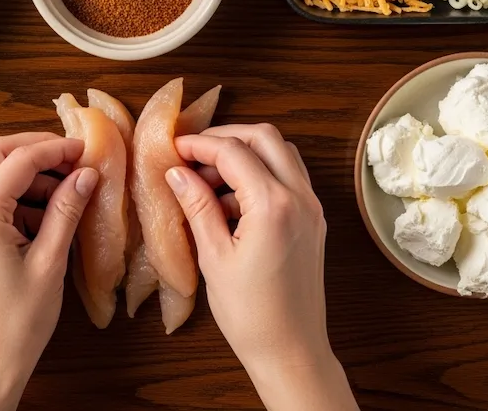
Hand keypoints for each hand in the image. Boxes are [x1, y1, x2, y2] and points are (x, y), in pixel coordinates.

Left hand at [0, 133, 98, 410]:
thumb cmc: (17, 322)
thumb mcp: (50, 262)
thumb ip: (67, 211)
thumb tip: (87, 175)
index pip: (18, 159)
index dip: (54, 149)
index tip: (85, 149)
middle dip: (34, 149)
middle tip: (72, 159)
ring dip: (26, 173)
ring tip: (67, 190)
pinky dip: (17, 196)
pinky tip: (48, 215)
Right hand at [168, 124, 357, 410]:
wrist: (292, 350)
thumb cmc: (251, 314)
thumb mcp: (214, 257)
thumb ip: (198, 207)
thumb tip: (177, 172)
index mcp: (274, 205)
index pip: (234, 151)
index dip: (201, 144)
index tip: (175, 148)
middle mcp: (300, 198)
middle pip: (265, 138)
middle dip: (227, 137)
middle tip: (193, 153)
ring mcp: (312, 208)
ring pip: (281, 154)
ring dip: (246, 153)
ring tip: (209, 176)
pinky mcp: (313, 221)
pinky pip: (289, 178)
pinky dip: (261, 173)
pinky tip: (231, 198)